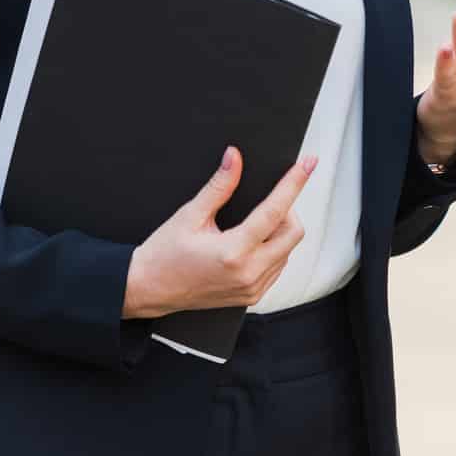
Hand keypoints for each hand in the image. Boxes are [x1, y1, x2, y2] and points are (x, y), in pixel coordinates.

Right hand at [122, 147, 315, 318]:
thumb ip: (219, 186)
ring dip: (280, 231)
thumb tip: (235, 158)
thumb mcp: (190, 215)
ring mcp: (252, 288)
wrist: (148, 289)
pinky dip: (274, 249)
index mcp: (233, 252)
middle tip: (267, 200)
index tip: (307, 164)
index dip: (293, 183)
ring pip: (288, 251)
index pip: (275, 211)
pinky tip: (253, 242)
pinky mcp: (251, 296)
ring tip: (254, 222)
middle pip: (293, 233)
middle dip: (288, 210)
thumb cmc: (163, 255)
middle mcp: (248, 274)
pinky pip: (278, 267)